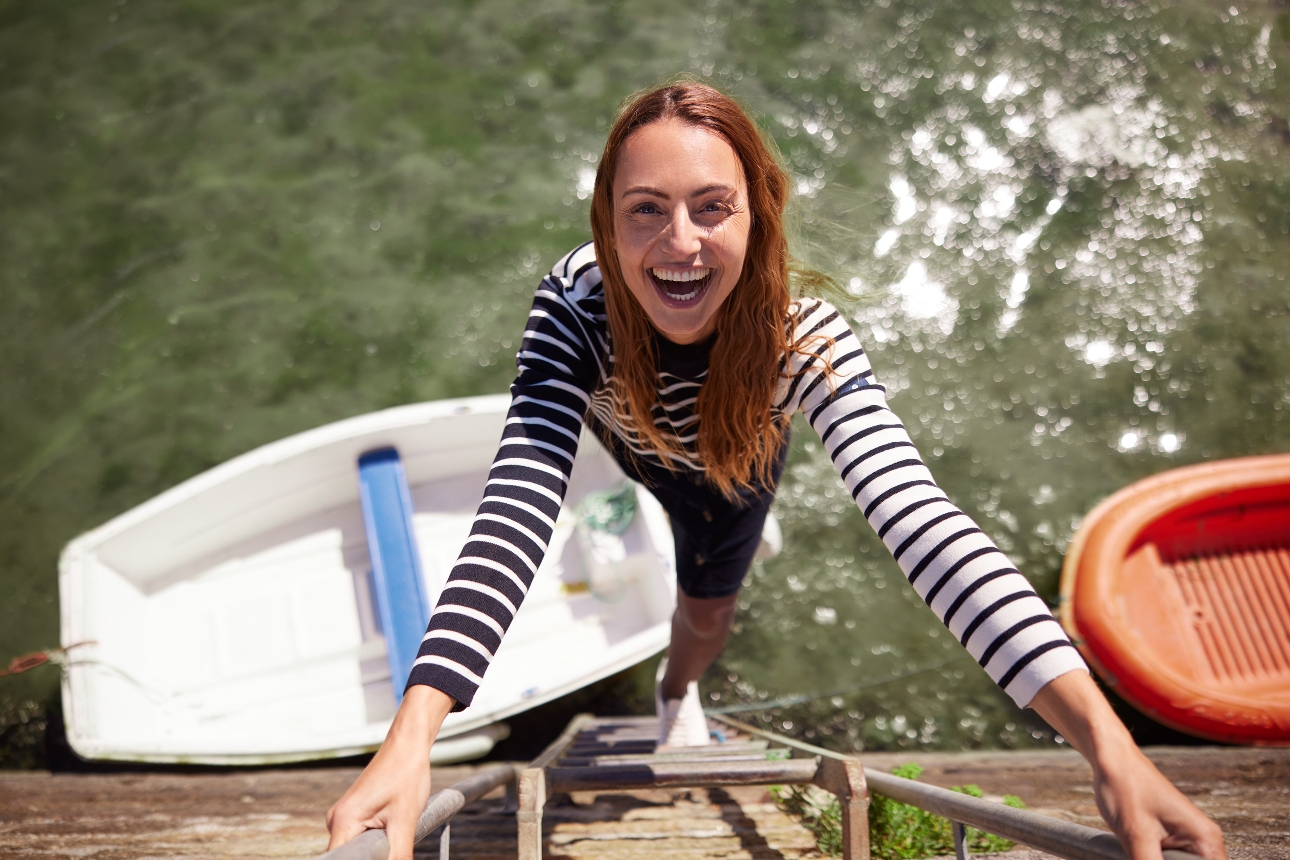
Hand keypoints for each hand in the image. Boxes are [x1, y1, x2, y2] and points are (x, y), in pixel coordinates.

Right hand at [326, 686, 454, 859]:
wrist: (408, 745)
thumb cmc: (406, 774)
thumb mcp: (405, 822)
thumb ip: (398, 855)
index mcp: (342, 821)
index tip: (379, 853)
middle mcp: (336, 820)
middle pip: (350, 855)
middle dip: (372, 855)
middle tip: (393, 836)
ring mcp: (344, 817)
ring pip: (357, 848)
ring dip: (376, 848)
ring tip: (394, 828)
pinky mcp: (354, 815)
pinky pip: (361, 837)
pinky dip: (377, 839)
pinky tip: (393, 826)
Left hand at [1029, 671, 1225, 859]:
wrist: (1110, 758)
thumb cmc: (1125, 785)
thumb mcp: (1136, 836)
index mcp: (1206, 840)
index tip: (1154, 857)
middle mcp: (1204, 840)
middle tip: (1140, 851)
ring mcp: (1188, 838)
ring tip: (1138, 847)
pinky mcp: (1172, 837)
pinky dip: (1150, 859)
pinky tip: (1136, 849)